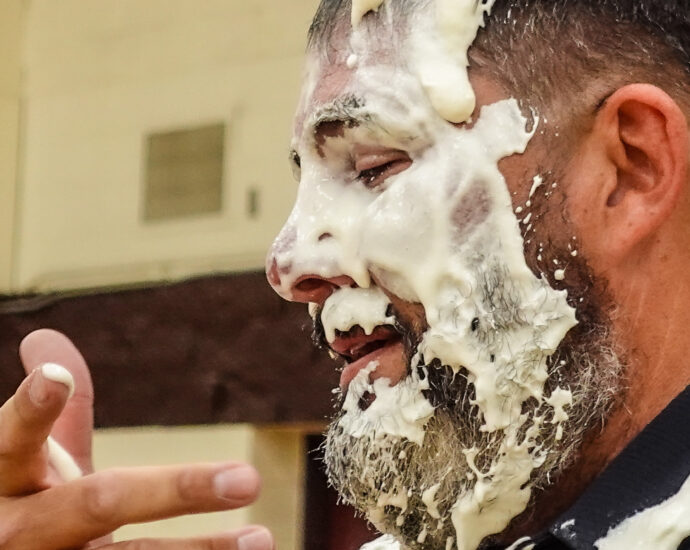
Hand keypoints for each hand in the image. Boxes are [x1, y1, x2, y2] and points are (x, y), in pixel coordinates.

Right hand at [0, 329, 272, 549]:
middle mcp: (20, 530)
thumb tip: (43, 336)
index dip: (34, 410)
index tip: (57, 379)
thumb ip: (50, 408)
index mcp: (5, 479)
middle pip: (100, 504)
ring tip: (260, 540)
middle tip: (247, 479)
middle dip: (177, 490)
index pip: (14, 439)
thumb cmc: (19, 505)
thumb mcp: (25, 461)